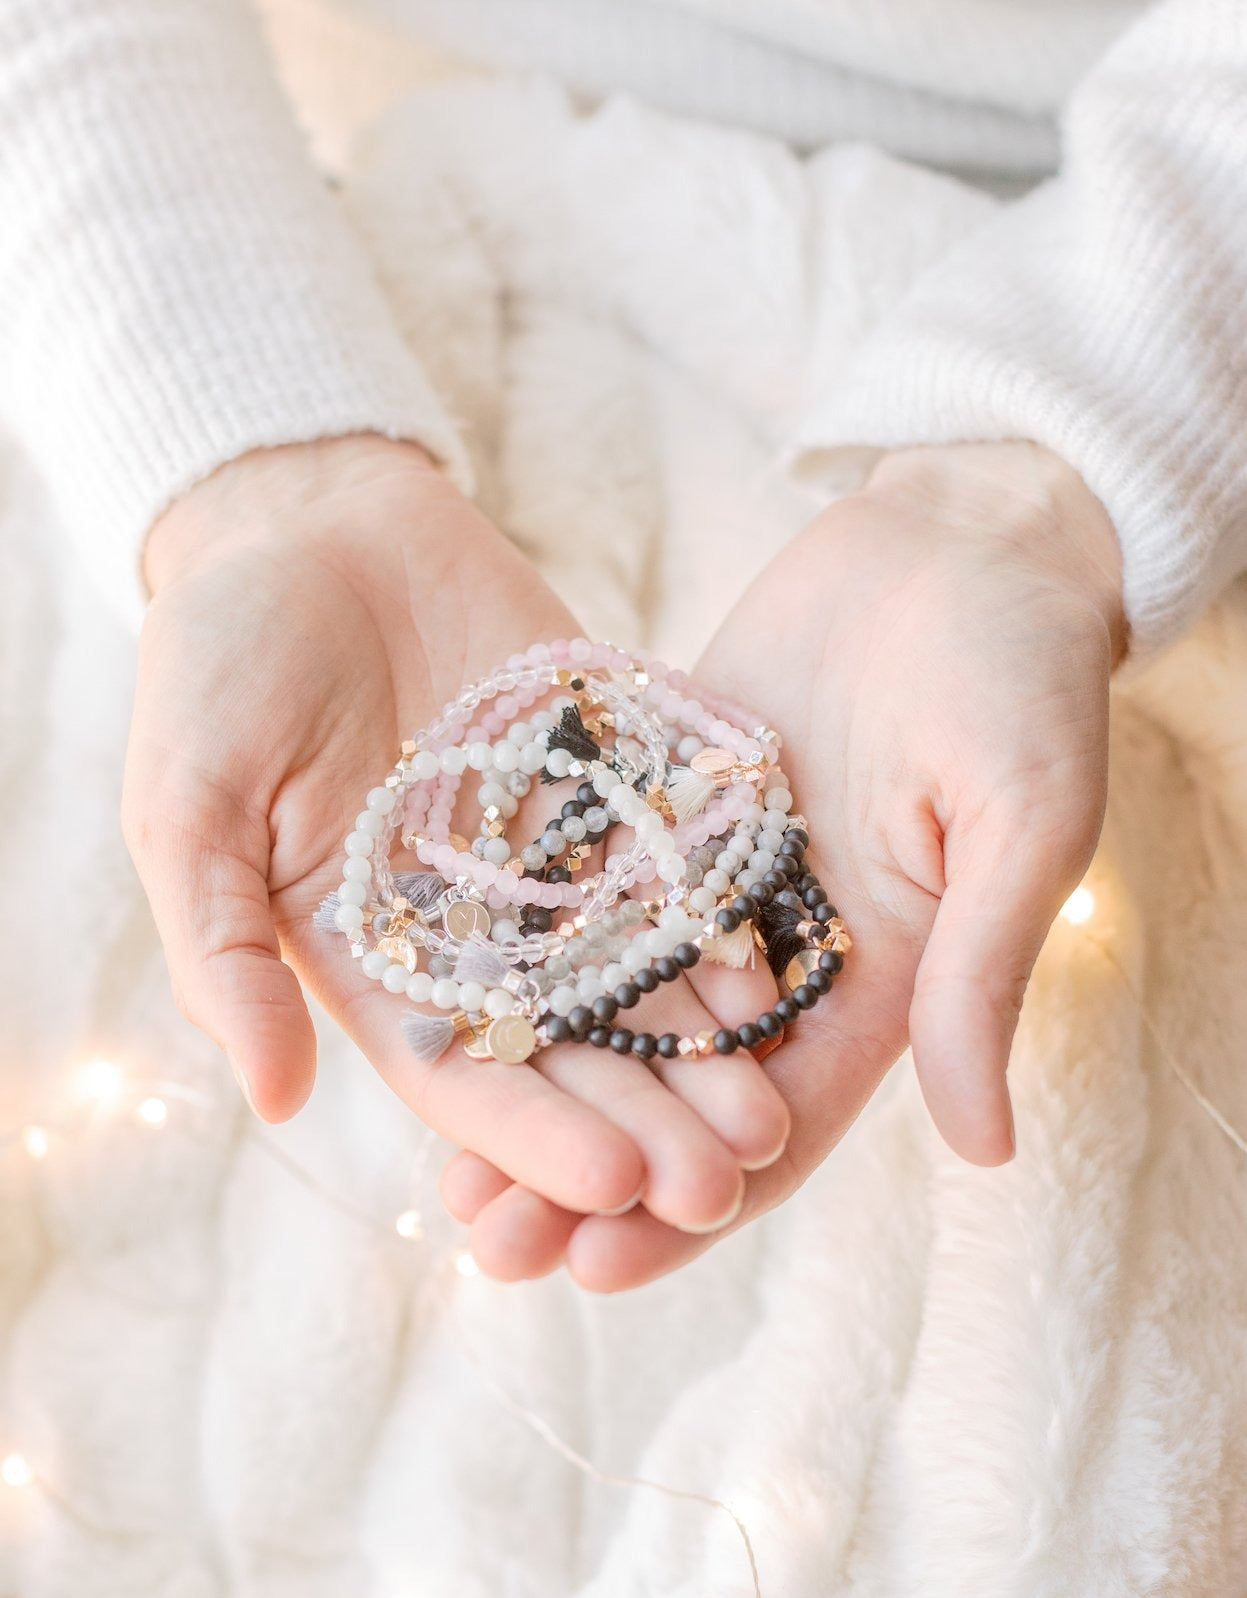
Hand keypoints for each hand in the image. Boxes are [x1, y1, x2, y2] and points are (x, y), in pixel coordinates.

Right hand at [123, 435, 789, 1234]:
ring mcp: (552, 853)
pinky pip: (672, 852)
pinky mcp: (609, 775)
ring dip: (705, 1046)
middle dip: (647, 1118)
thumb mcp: (189, 809)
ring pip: (638, 969)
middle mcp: (478, 925)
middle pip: (573, 1044)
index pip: (463, 1072)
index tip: (613, 1189)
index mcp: (376, 956)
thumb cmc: (218, 666)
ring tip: (775, 1114)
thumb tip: (274, 1103)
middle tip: (729, 1183)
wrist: (307, 527)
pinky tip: (780, 966)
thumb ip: (224, 952)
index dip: (536, 1136)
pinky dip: (723, 911)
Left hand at [441, 442, 1125, 1288]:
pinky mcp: (659, 805)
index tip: (596, 1270)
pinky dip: (522, 955)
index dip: (690, 1206)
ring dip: (534, 1087)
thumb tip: (986, 1147)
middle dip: (583, 1173)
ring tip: (439, 1168)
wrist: (960, 542)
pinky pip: (582, 890)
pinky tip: (441, 998)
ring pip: (612, 1009)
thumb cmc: (1020, 675)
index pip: (775, 1127)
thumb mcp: (1017, 822)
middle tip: (481, 1244)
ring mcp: (711, 880)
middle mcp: (780, 952)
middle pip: (672, 1092)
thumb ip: (979, 972)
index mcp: (876, 984)